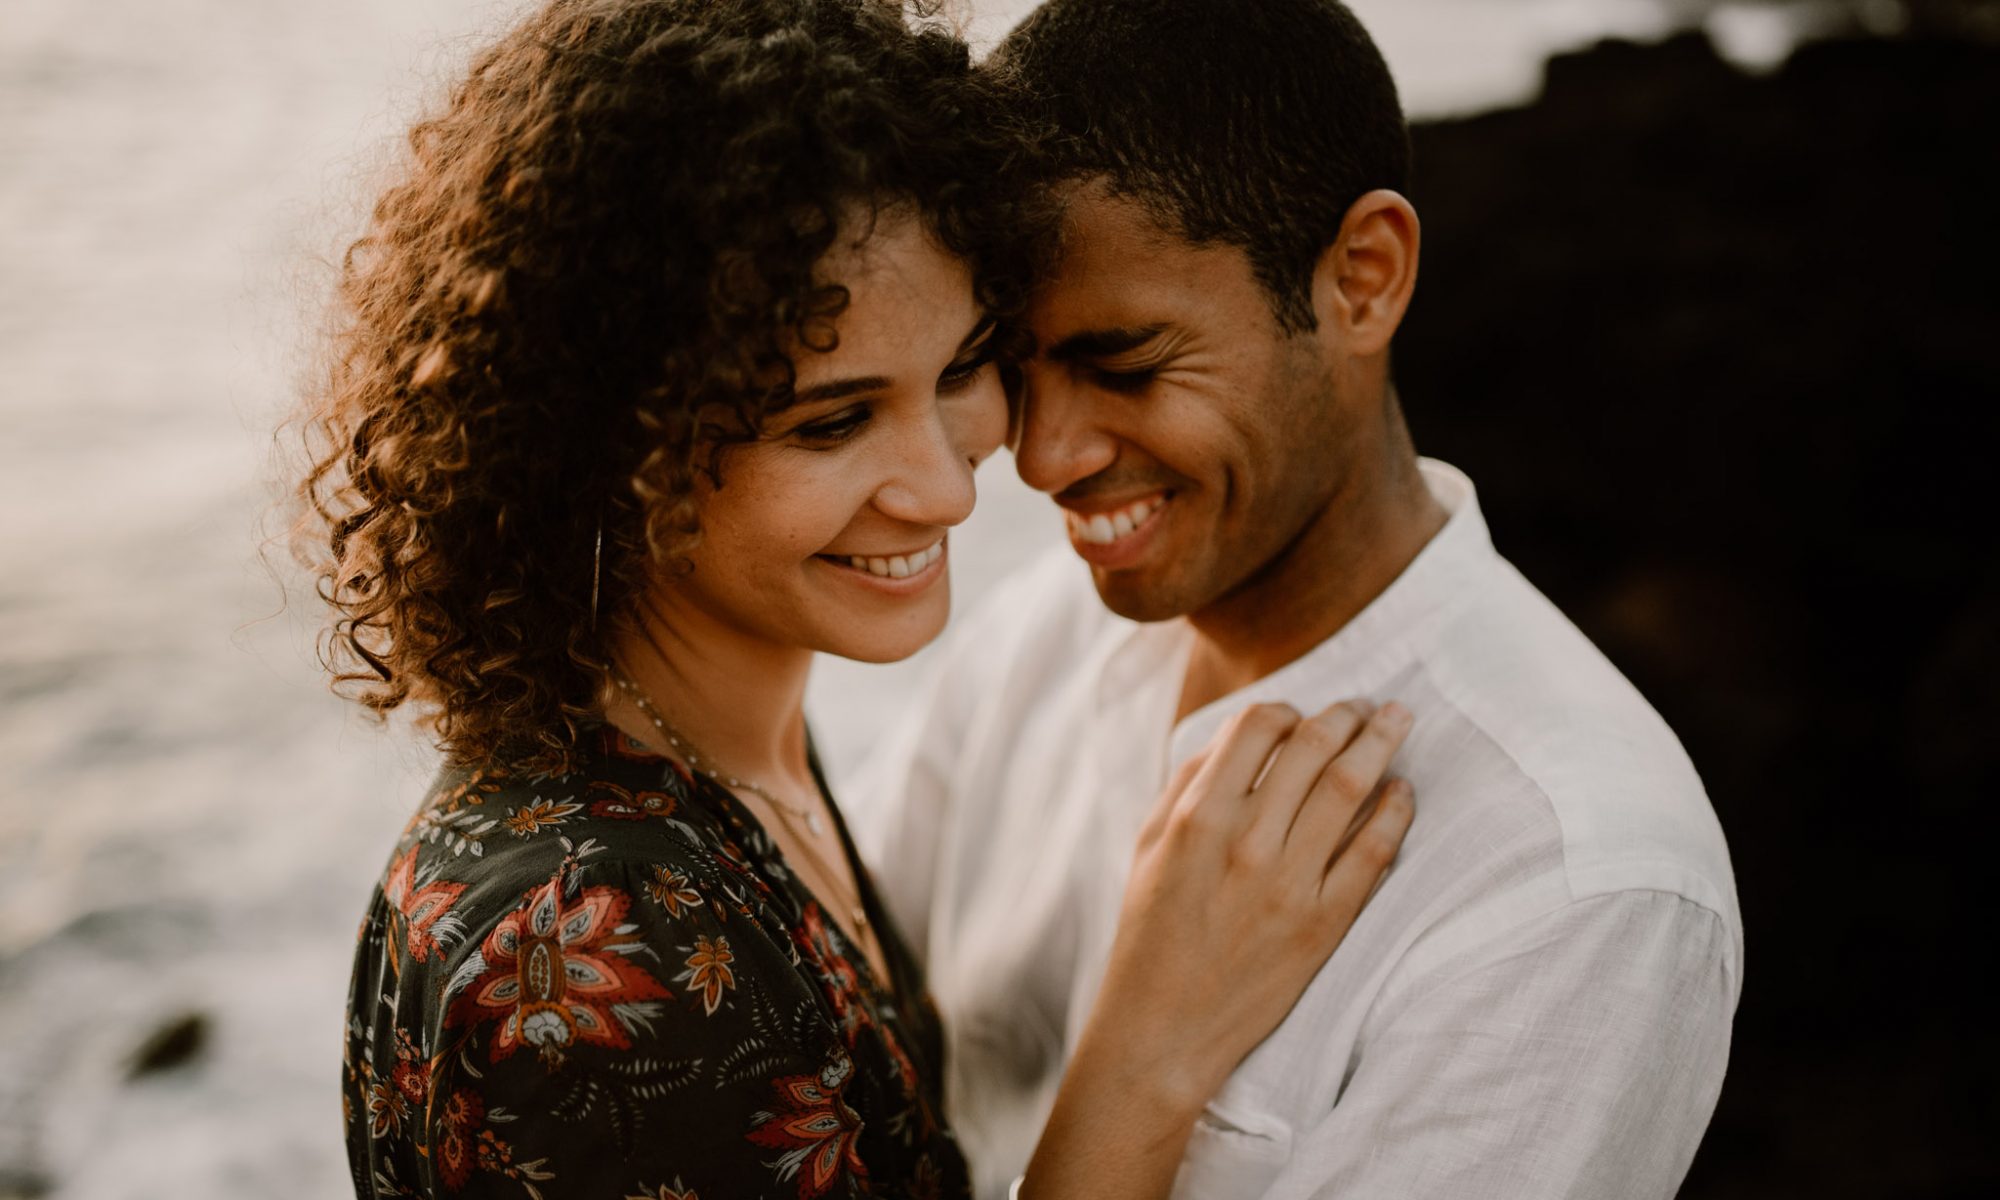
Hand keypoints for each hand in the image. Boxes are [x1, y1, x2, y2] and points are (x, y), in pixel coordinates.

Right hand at [1023, 700, 1413, 1198]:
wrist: (1164, 1029)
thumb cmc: (1150, 933)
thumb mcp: (1147, 847)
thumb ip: (1187, 785)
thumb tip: (1238, 736)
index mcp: (1196, 816)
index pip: (1256, 727)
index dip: (1285, 710)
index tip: (1299, 714)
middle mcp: (1245, 841)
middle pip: (1313, 745)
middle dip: (1346, 713)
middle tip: (1366, 706)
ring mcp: (1289, 883)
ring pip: (1351, 787)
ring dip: (1381, 744)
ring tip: (1397, 722)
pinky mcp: (1323, 923)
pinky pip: (1373, 852)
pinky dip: (1395, 812)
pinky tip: (1402, 792)